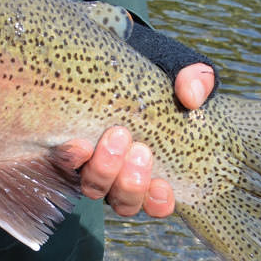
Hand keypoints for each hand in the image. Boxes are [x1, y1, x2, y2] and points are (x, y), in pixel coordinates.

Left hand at [68, 62, 214, 216]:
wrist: (108, 58)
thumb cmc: (148, 73)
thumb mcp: (177, 70)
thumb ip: (195, 80)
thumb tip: (192, 97)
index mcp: (150, 165)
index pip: (156, 203)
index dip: (158, 202)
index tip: (163, 185)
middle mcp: (118, 173)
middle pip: (124, 201)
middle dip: (132, 182)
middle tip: (139, 149)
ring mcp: (89, 161)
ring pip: (95, 189)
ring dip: (106, 170)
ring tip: (116, 136)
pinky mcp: (64, 146)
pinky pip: (64, 164)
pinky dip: (72, 157)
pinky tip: (80, 143)